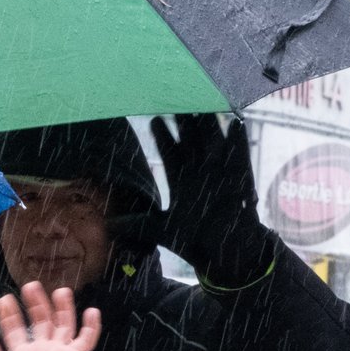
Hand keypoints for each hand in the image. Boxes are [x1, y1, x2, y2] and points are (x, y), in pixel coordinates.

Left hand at [0, 281, 98, 350]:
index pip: (15, 329)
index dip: (9, 315)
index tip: (4, 300)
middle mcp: (40, 349)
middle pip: (40, 320)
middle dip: (35, 303)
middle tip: (30, 286)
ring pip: (62, 324)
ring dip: (62, 308)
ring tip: (60, 291)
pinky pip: (85, 340)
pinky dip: (91, 327)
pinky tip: (92, 312)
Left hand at [150, 113, 278, 285]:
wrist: (225, 253)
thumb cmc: (195, 239)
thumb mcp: (164, 230)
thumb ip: (139, 225)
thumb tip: (109, 226)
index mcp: (181, 179)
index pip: (170, 152)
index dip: (163, 136)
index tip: (154, 119)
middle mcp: (199, 171)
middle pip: (190, 139)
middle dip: (184, 120)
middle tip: (176, 97)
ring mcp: (220, 172)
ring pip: (213, 141)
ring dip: (209, 124)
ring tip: (203, 102)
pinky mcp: (240, 179)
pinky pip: (239, 156)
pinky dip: (238, 141)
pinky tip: (235, 123)